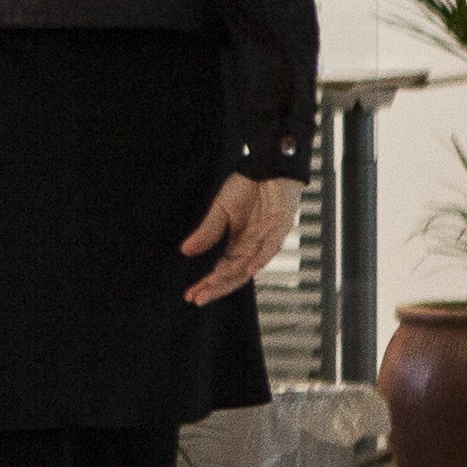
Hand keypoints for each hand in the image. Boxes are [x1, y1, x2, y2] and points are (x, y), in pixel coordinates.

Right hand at [179, 172, 300, 304]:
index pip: (221, 270)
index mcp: (238, 243)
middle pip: (234, 274)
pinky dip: (260, 258)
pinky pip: (270, 246)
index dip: (207, 284)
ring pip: (249, 265)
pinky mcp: (280, 227)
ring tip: (213, 283)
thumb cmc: (247, 187)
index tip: (191, 295)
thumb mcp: (221, 210)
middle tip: (198, 298)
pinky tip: (249, 269)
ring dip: (231, 276)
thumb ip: (207, 232)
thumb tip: (186, 251)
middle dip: (216, 287)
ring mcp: (267, 239)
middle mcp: (253, 247)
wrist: (267, 168)